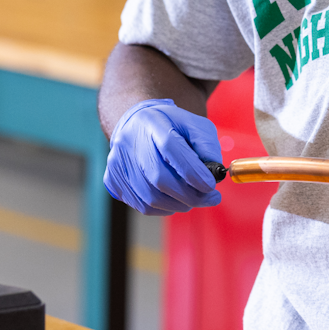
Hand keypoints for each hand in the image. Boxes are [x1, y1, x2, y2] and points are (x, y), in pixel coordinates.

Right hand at [104, 98, 222, 214]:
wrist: (137, 124)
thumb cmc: (171, 126)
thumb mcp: (194, 124)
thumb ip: (207, 145)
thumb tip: (215, 172)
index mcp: (151, 122)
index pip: (170, 147)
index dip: (192, 171)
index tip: (211, 186)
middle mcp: (129, 142)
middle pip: (159, 178)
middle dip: (190, 194)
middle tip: (211, 198)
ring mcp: (118, 163)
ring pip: (151, 198)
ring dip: (179, 204)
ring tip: (195, 198)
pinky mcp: (113, 180)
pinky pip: (142, 205)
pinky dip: (164, 207)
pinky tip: (175, 198)